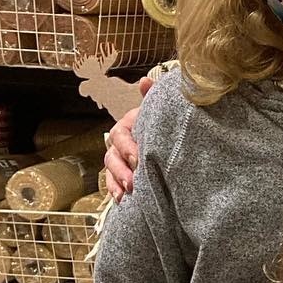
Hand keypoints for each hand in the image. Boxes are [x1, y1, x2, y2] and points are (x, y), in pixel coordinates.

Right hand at [103, 77, 152, 200]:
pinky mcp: (123, 176)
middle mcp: (120, 144)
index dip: (127, 147)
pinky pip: (113, 185)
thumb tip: (146, 81)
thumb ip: (151, 97)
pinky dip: (116, 192)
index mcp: (127, 126)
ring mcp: (120, 161)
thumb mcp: (157, 111)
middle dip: (121, 169)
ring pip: (111, 171)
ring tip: (128, 193)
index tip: (138, 158)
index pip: (119, 135)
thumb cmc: (161, 124)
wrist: (172, 140)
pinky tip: (123, 201)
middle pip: (112, 156)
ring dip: (117, 183)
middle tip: (134, 181)